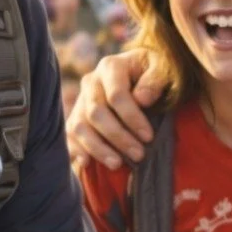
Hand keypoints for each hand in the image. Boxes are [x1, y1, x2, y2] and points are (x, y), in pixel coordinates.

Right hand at [66, 48, 164, 168]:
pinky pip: (69, 135)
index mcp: (111, 67)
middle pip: (96, 113)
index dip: (132, 118)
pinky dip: (76, 149)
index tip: (149, 137)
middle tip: (139, 154)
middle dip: (118, 136)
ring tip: (117, 164)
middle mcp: (91, 82)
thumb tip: (142, 99)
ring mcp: (81, 100)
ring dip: (98, 148)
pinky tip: (87, 163)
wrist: (138, 73)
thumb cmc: (152, 73)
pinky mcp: (76, 117)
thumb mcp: (162, 69)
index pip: (116, 95)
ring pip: (80, 126)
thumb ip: (155, 80)